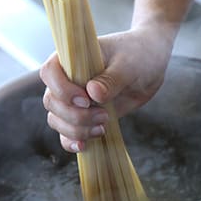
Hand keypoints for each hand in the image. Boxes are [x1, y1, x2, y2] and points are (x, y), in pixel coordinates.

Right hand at [39, 23, 174, 151]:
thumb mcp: (128, 65)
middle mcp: (67, 78)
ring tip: (103, 127)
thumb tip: (93, 93)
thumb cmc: (137, 55)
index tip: (86, 100)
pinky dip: (72, 141)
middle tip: (104, 115)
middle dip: (75, 116)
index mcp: (72, 58)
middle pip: (52, 102)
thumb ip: (110, 79)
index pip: (50, 72)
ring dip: (77, 130)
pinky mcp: (83, 115)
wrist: (150, 64)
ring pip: (57, 120)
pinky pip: (66, 133)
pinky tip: (85, 145)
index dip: (62, 90)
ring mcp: (73, 99)